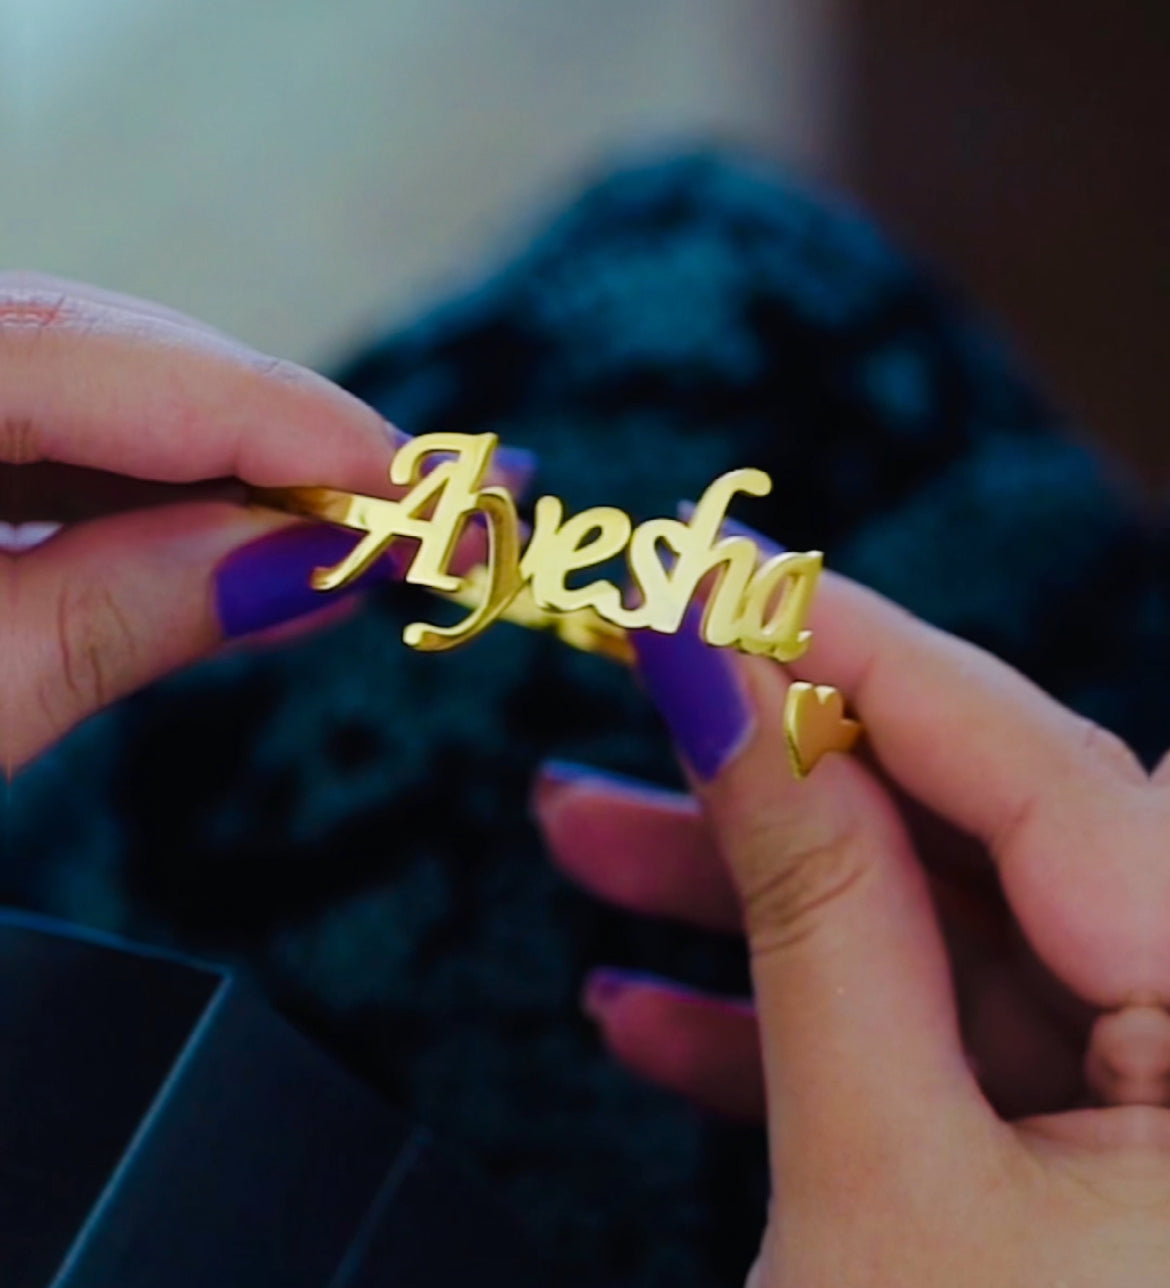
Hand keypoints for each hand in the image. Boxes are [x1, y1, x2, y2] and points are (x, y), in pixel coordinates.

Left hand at [0, 272, 532, 773]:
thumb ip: (128, 608)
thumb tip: (312, 556)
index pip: (148, 374)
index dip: (316, 435)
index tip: (445, 504)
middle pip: (131, 354)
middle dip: (292, 441)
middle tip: (431, 516)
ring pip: (102, 384)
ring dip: (233, 468)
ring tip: (356, 533)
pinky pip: (54, 426)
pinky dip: (148, 488)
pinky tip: (233, 539)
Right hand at [536, 569, 1169, 1282]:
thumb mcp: (874, 1182)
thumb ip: (813, 913)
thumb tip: (718, 688)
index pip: (1048, 772)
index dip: (859, 651)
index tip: (715, 569)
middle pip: (987, 833)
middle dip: (782, 772)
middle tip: (641, 678)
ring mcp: (1160, 1105)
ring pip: (942, 926)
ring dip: (756, 896)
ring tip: (587, 839)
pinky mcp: (1092, 1157)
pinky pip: (944, 1037)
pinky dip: (801, 1024)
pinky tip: (649, 1012)